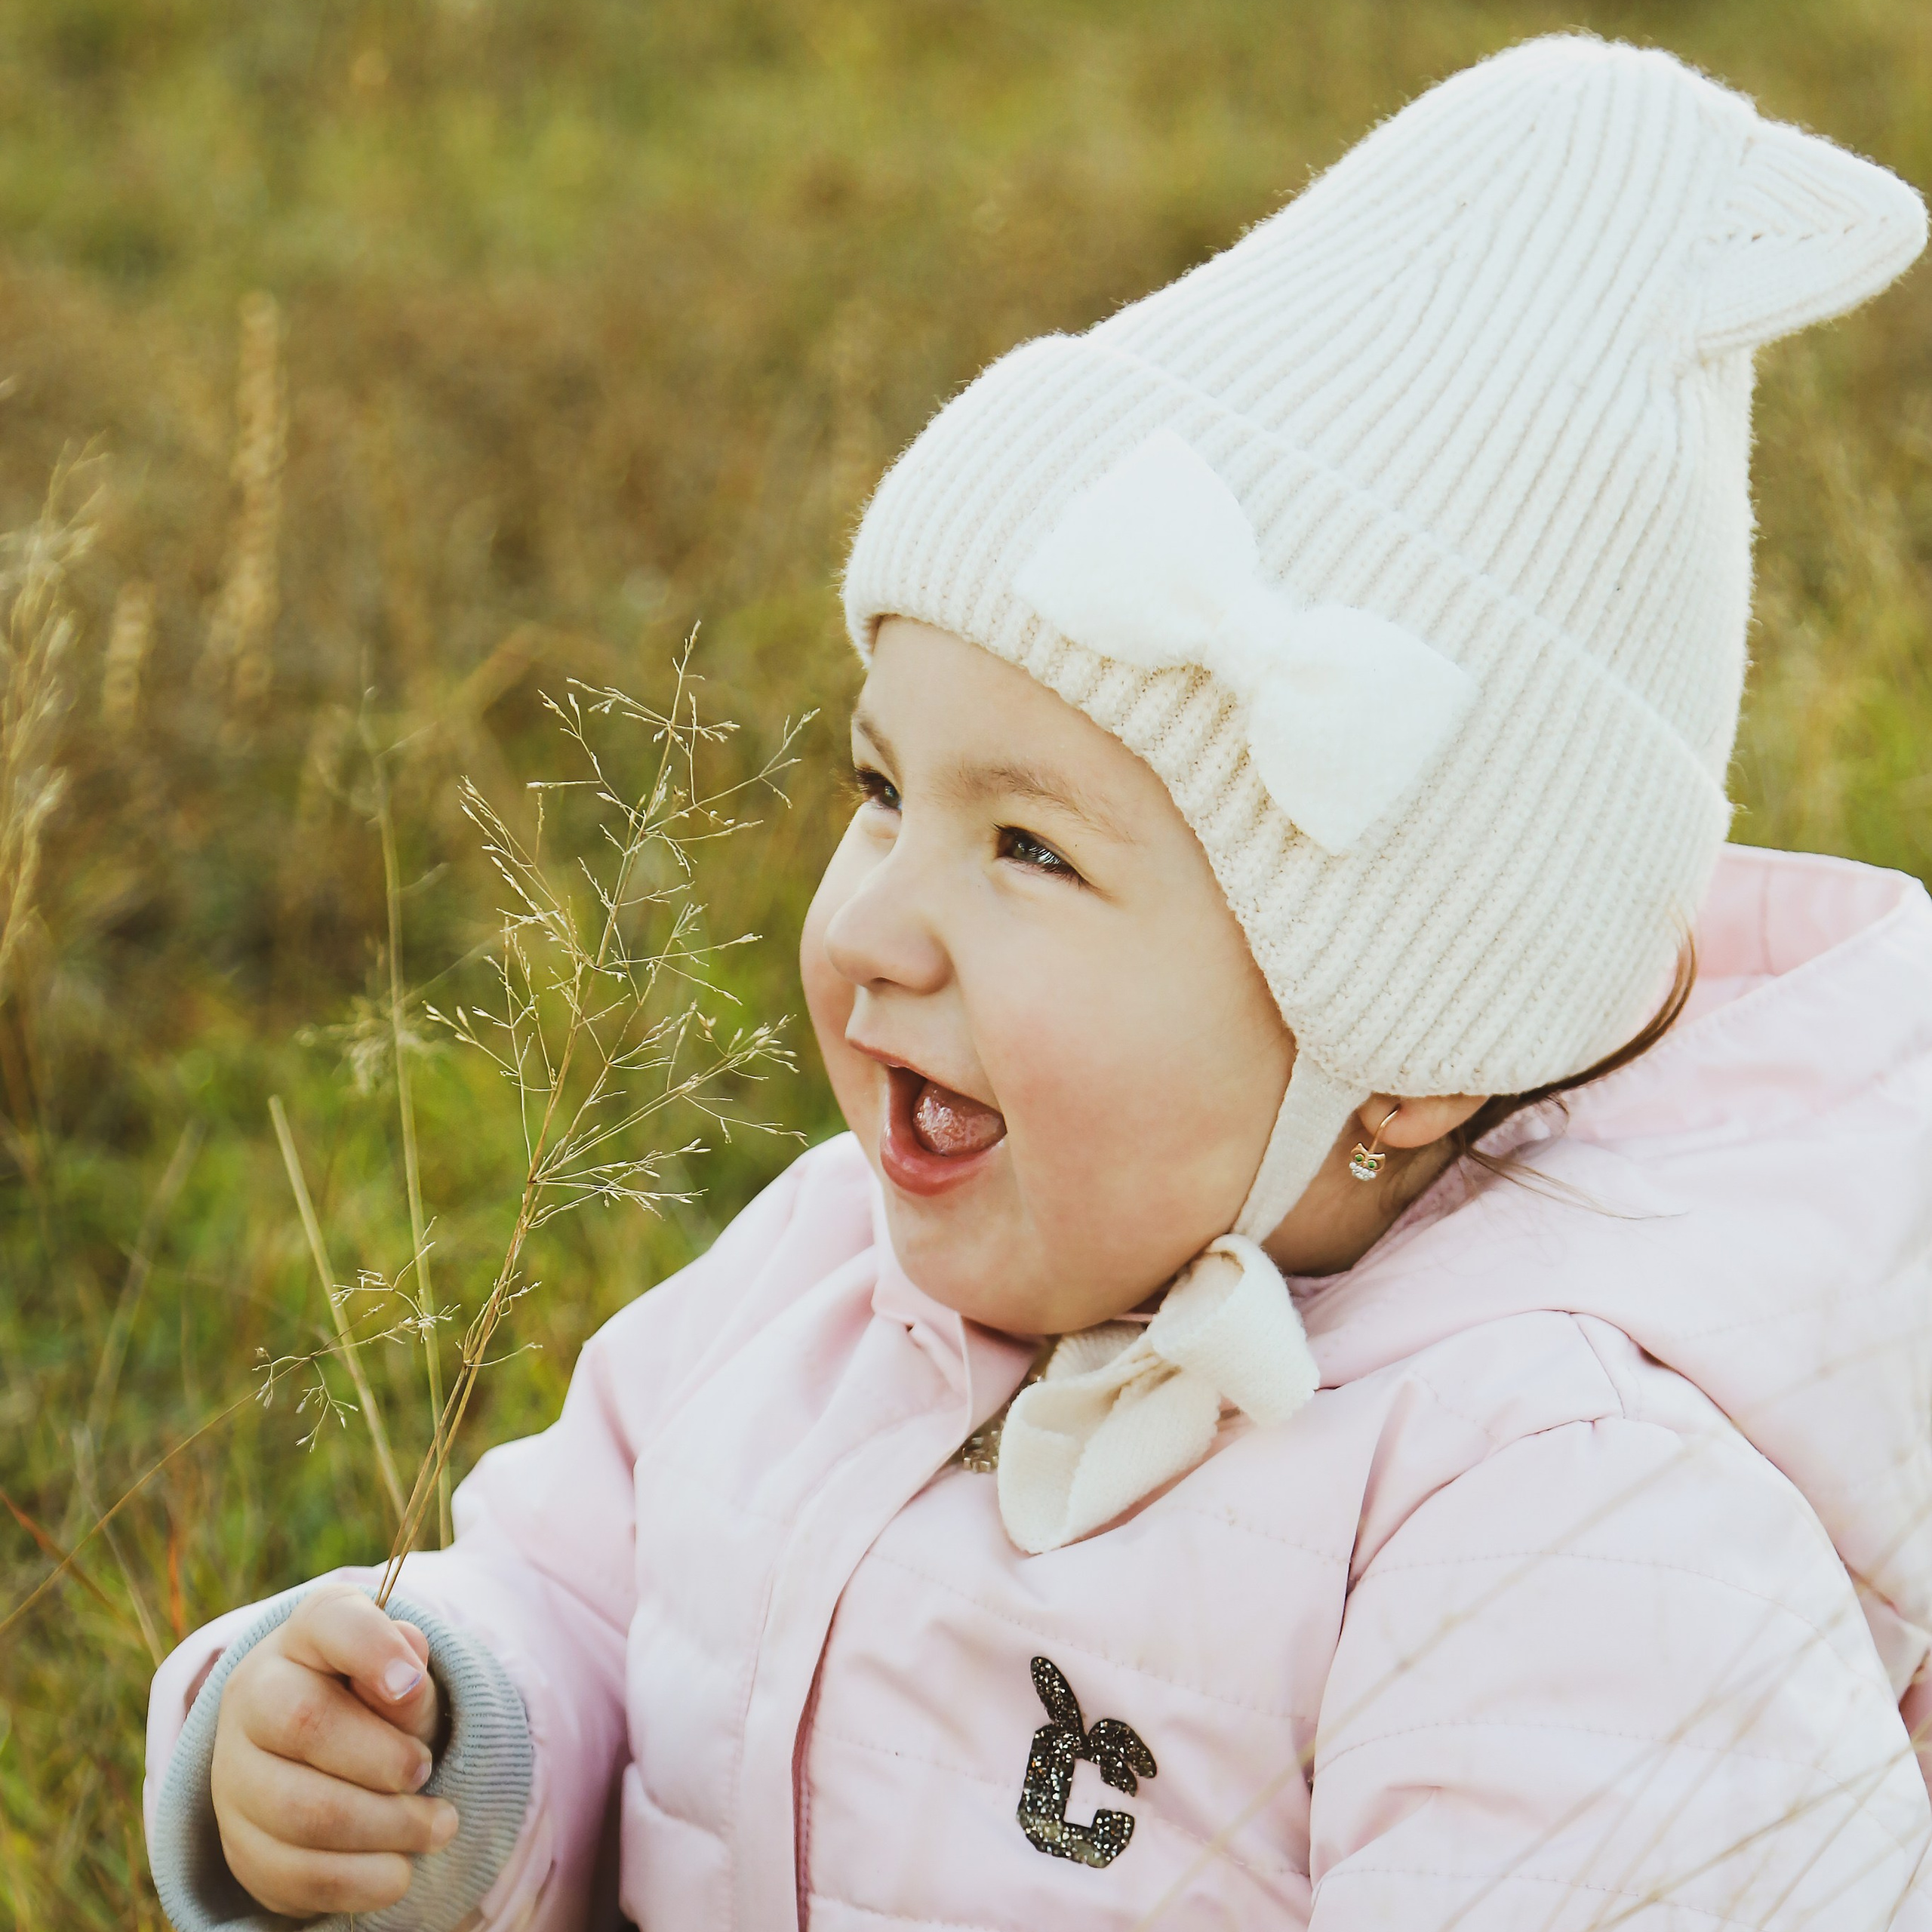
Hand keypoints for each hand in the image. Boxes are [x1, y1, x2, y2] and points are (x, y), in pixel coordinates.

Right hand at [211, 1581, 457, 1917]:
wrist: (332, 1752)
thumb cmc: (382, 1699)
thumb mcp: (406, 1673)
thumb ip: (410, 1670)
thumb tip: (406, 1680)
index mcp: (305, 1633)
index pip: (329, 1622)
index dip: (372, 1649)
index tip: (413, 1683)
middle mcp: (254, 1693)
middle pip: (305, 1722)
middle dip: (384, 1757)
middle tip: (427, 1772)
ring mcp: (234, 1772)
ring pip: (299, 1809)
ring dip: (383, 1827)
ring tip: (435, 1828)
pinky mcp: (239, 1844)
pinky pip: (292, 1873)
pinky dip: (358, 1881)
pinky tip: (398, 1871)